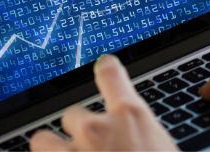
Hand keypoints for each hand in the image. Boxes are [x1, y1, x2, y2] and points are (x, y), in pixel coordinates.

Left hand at [30, 55, 175, 151]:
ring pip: (43, 140)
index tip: (104, 66)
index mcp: (131, 117)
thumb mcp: (166, 151)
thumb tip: (140, 143)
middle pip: (74, 115)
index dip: (106, 70)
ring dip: (53, 151)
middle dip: (81, 133)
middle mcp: (95, 129)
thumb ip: (145, 141)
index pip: (112, 75)